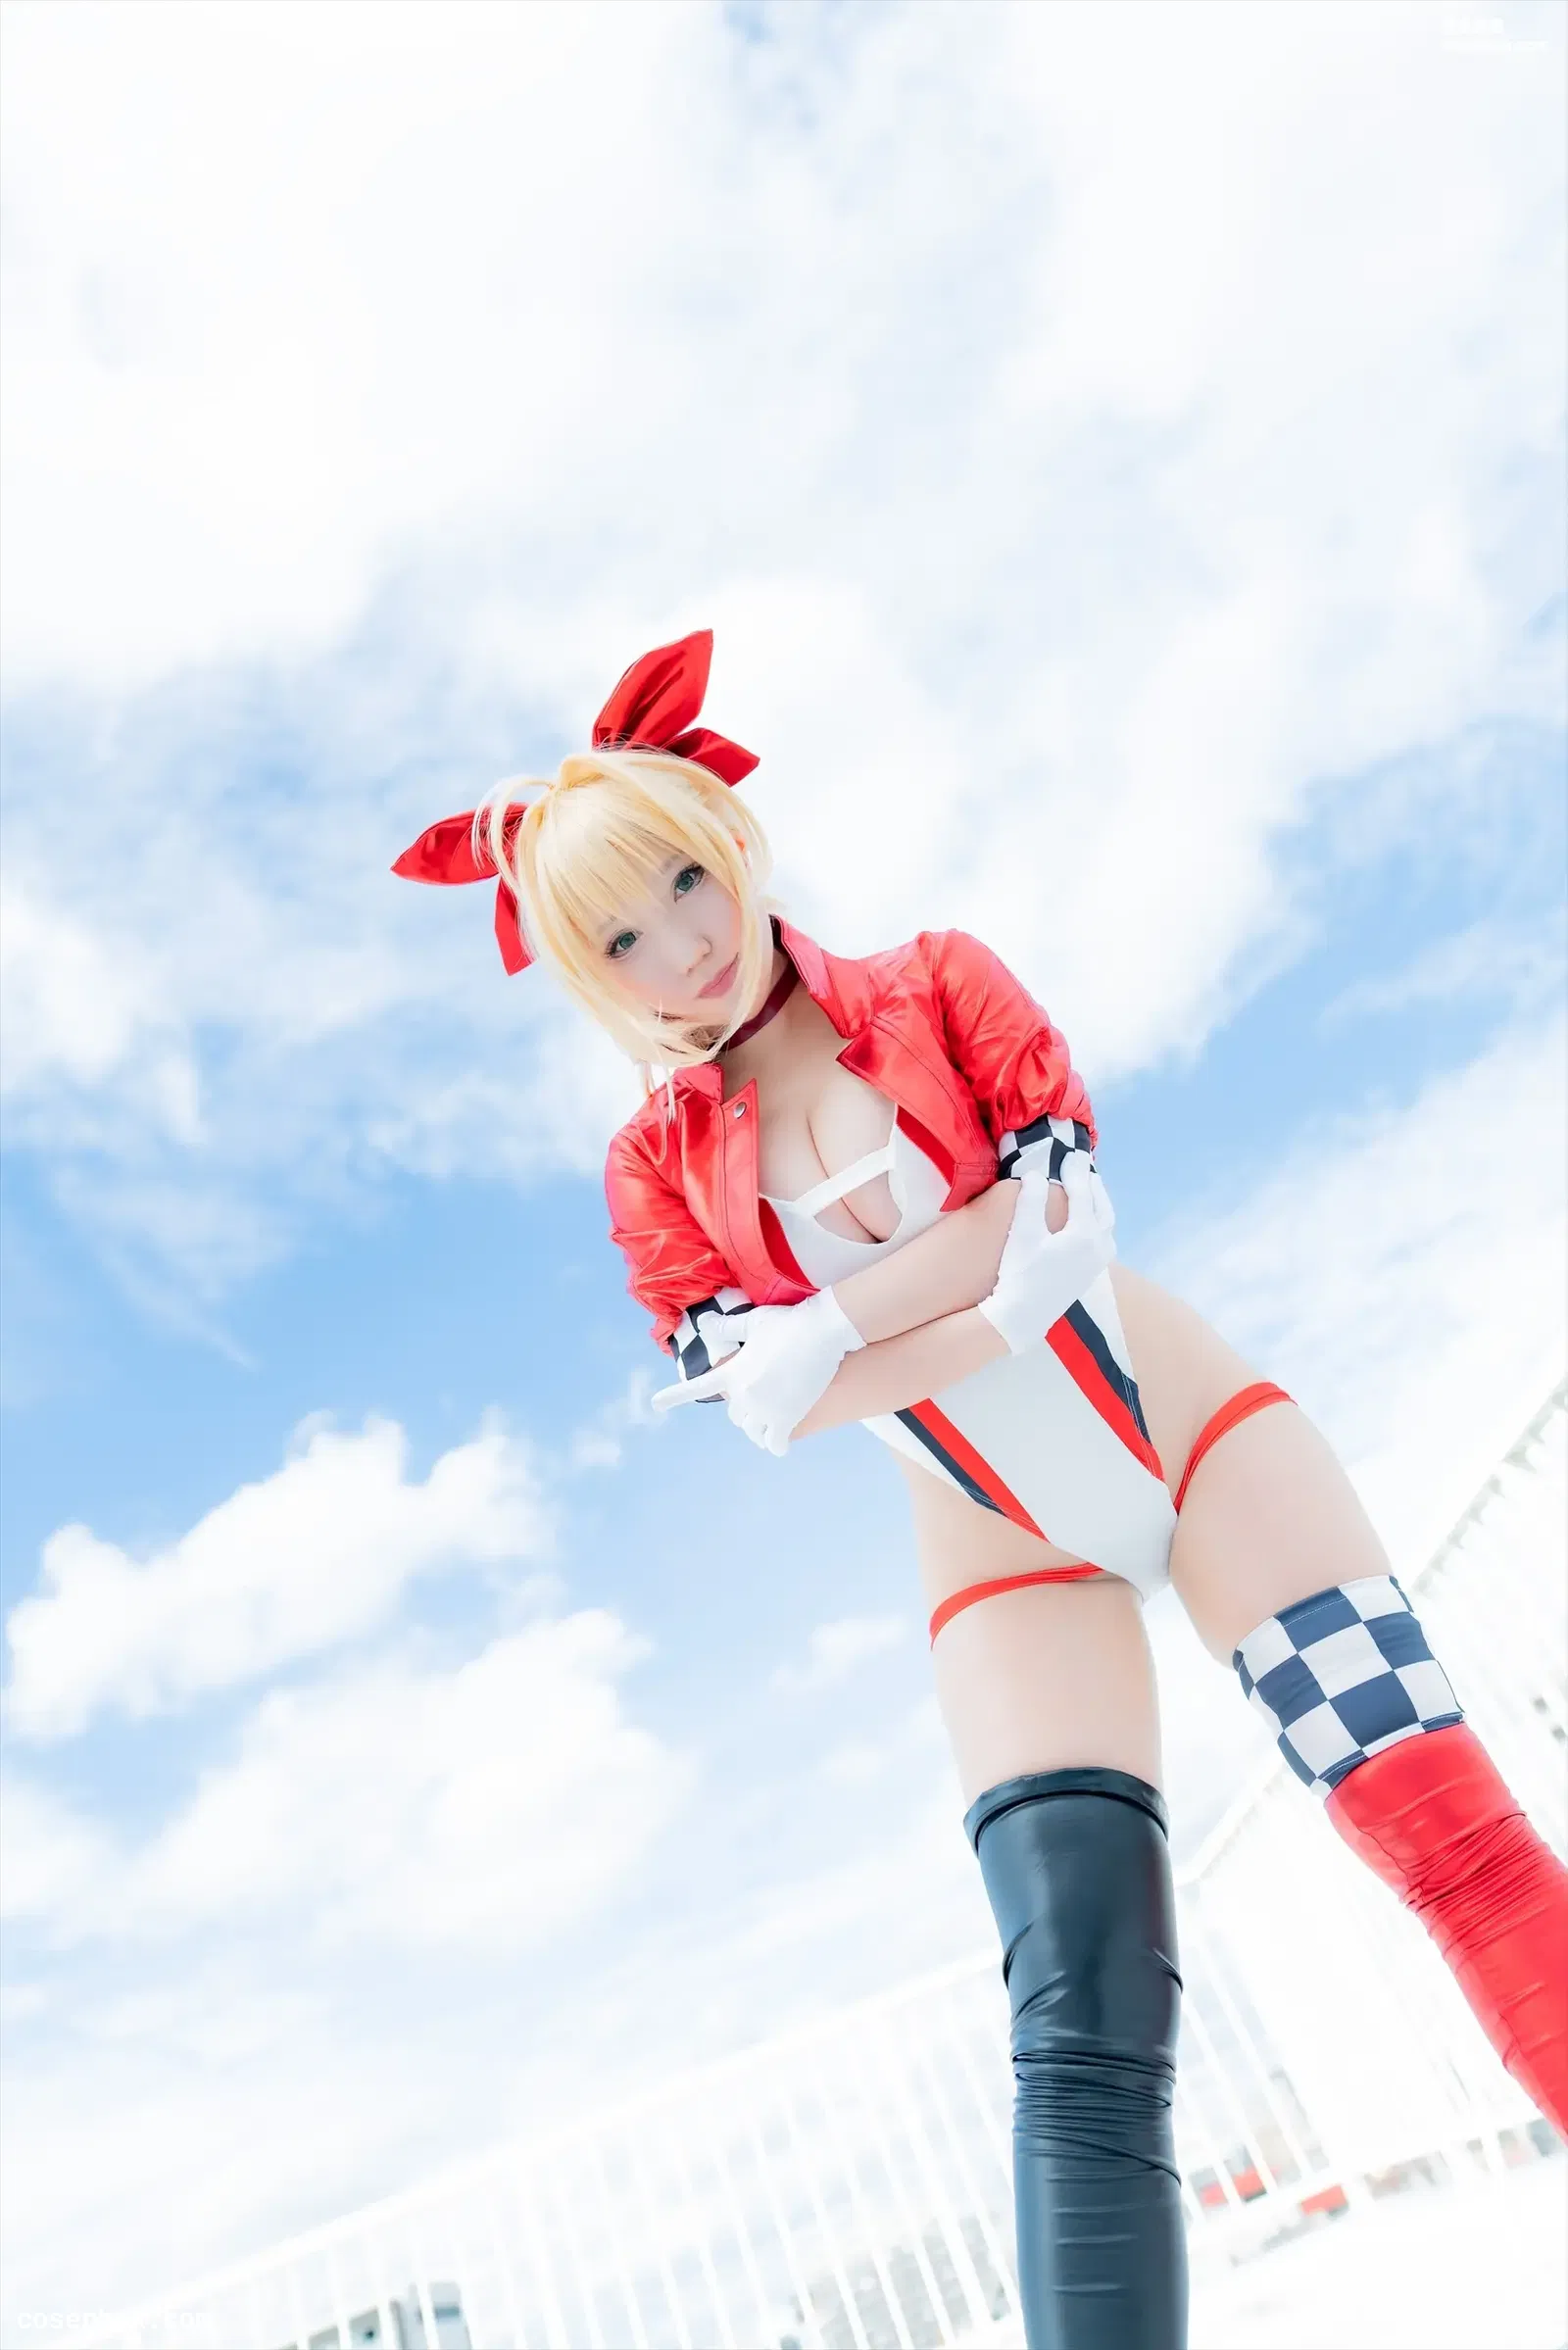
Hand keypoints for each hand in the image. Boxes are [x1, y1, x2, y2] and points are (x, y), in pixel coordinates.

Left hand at [650, 1287, 865, 1453]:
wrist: (822, 1333)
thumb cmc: (789, 1323)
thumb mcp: (754, 1322)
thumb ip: (729, 1327)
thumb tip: (705, 1323)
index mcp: (732, 1372)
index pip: (698, 1386)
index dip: (675, 1396)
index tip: (655, 1404)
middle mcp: (743, 1394)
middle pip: (734, 1415)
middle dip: (744, 1410)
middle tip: (760, 1398)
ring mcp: (764, 1409)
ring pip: (752, 1431)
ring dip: (758, 1428)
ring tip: (771, 1421)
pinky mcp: (787, 1419)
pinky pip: (774, 1444)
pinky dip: (776, 1445)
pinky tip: (780, 1444)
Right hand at [976, 1153, 1115, 1354]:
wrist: (1022, 1317)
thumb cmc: (1020, 1274)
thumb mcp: (1022, 1234)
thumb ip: (1031, 1200)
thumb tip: (1038, 1175)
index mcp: (1084, 1234)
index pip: (1083, 1194)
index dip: (1075, 1173)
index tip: (1068, 1156)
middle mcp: (1098, 1247)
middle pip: (1103, 1207)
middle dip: (1092, 1186)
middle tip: (1081, 1167)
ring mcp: (1097, 1262)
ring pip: (1106, 1225)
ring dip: (1099, 1204)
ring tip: (1087, 1190)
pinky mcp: (1090, 1274)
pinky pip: (1103, 1238)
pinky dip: (1097, 1221)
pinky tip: (1085, 1221)